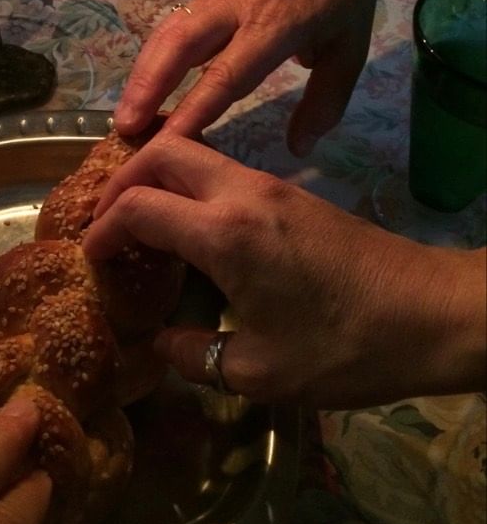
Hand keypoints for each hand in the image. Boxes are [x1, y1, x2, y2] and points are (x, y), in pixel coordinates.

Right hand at [82, 133, 485, 406]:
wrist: (434, 313)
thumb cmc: (345, 347)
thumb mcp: (260, 371)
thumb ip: (193, 355)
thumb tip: (159, 345)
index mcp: (224, 233)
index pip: (138, 206)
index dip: (103, 228)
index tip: (90, 256)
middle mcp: (241, 193)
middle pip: (162, 152)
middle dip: (121, 178)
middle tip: (103, 219)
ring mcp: (270, 186)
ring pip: (194, 152)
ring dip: (156, 173)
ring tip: (137, 215)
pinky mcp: (291, 192)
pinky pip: (221, 169)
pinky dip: (188, 182)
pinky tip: (187, 224)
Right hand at [114, 0, 378, 155]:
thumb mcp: (349, 52)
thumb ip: (325, 102)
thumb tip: (299, 149)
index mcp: (275, 24)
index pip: (228, 72)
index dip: (196, 106)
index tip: (169, 138)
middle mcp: (236, 8)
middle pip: (180, 46)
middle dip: (149, 87)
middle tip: (125, 128)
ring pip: (168, 34)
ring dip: (141, 74)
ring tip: (123, 115)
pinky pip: (172, 27)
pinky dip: (151, 58)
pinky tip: (141, 87)